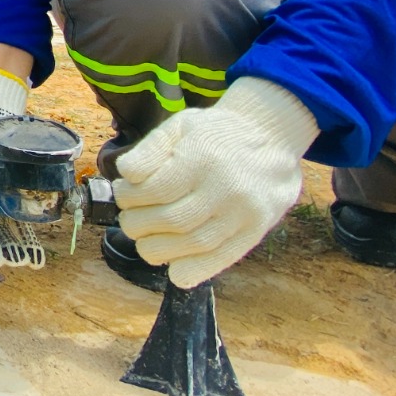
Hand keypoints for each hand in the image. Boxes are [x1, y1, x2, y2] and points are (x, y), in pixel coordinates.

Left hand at [114, 76, 318, 287]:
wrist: (272, 138)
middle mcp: (227, 186)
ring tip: (146, 240)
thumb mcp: (181, 125)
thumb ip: (151, 147)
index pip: (156, 189)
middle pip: (172, 220)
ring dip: (158, 250)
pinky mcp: (255, 231)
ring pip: (194, 244)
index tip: (123, 194)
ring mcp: (244, 212)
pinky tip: (175, 269)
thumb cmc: (216, 133)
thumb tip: (126, 173)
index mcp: (204, 156)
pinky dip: (194, 270)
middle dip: (138, 225)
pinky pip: (222, 258)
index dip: (129, 197)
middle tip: (131, 219)